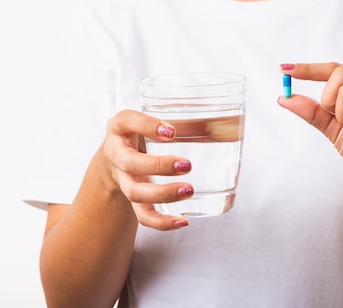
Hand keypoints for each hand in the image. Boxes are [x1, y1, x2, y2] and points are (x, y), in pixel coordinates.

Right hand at [97, 109, 193, 229]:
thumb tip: (227, 127)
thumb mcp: (155, 122)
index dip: (147, 126)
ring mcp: (122, 178)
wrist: (114, 158)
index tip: (172, 132)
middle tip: (186, 165)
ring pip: (134, 192)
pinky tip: (182, 221)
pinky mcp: (132, 199)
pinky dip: (161, 222)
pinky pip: (142, 215)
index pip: (127, 121)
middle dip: (158, 166)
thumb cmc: (141, 133)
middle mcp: (116, 153)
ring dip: (162, 194)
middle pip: (129, 162)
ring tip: (188, 190)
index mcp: (120, 126)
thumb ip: (186, 122)